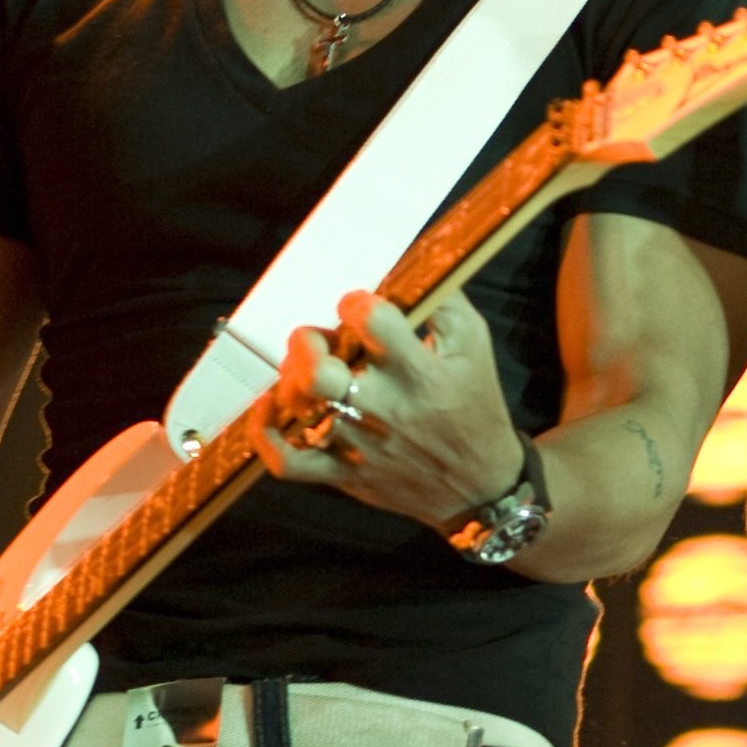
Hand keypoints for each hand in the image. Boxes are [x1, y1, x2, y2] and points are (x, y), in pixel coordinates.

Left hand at [255, 293, 528, 533]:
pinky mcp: (344, 475)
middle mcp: (386, 411)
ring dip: (291, 381)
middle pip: (320, 374)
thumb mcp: (475, 346)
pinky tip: (270, 408)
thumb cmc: (474, 404)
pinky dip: (267, 436)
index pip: (371, 321)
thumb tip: (406, 262)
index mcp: (421, 375)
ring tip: (305, 370)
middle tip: (319, 340)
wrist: (479, 485)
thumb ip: (442, 300)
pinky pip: (288, 463)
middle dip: (308, 343)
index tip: (360, 307)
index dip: (357, 302)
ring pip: (300, 411)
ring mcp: (360, 448)